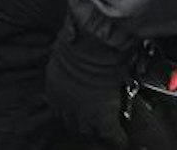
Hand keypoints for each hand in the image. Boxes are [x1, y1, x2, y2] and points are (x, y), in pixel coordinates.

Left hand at [46, 19, 133, 148]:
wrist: (91, 43)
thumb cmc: (80, 37)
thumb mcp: (68, 47)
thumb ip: (70, 57)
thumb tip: (77, 50)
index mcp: (54, 86)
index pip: (58, 107)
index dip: (68, 110)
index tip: (75, 110)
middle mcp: (64, 105)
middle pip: (71, 123)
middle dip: (81, 124)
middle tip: (92, 123)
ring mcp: (82, 115)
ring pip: (89, 132)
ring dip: (97, 132)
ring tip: (107, 133)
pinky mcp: (101, 120)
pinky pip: (111, 137)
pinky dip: (118, 140)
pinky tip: (122, 142)